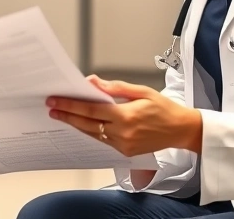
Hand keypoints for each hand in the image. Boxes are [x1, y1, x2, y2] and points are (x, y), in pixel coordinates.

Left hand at [46, 75, 201, 156]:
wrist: (182, 130)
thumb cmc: (164, 108)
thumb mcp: (141, 91)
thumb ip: (115, 88)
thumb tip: (93, 83)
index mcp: (126, 116)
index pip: (91, 110)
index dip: (70, 105)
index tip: (55, 101)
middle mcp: (122, 133)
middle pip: (87, 124)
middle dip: (67, 115)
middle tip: (51, 108)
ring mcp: (123, 145)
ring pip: (92, 134)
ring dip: (76, 124)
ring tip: (62, 115)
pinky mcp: (125, 152)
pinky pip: (102, 140)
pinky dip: (91, 131)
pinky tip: (82, 124)